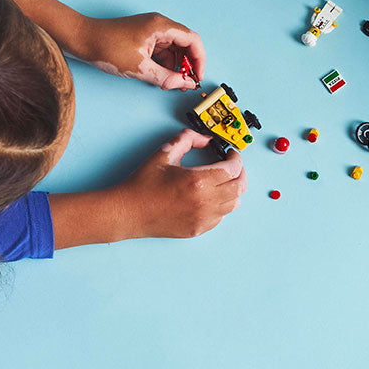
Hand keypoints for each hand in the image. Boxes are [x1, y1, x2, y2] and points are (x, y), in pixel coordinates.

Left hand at [82, 12, 205, 89]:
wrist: (82, 39)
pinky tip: (162, 76)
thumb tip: (184, 84)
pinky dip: (165, 63)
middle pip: (185, 44)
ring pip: (174, 48)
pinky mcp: (144, 37)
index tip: (198, 76)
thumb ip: (165, 77)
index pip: (192, 40)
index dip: (199, 59)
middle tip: (186, 83)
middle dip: (188, 64)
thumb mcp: (138, 68)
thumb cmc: (106, 47)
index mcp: (161, 26)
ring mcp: (151, 30)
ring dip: (176, 66)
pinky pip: (162, 50)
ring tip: (172, 83)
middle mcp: (159, 25)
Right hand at [112, 130, 246, 238]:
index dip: (236, 158)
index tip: (230, 154)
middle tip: (232, 166)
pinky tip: (210, 196)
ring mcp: (202, 218)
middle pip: (239, 187)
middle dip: (240, 173)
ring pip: (233, 204)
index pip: (233, 169)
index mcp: (198, 181)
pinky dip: (222, 205)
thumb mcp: (165, 152)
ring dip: (232, 190)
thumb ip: (188, 138)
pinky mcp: (198, 229)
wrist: (129, 211)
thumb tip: (206, 139)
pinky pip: (221, 217)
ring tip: (222, 181)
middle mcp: (204, 202)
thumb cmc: (144, 183)